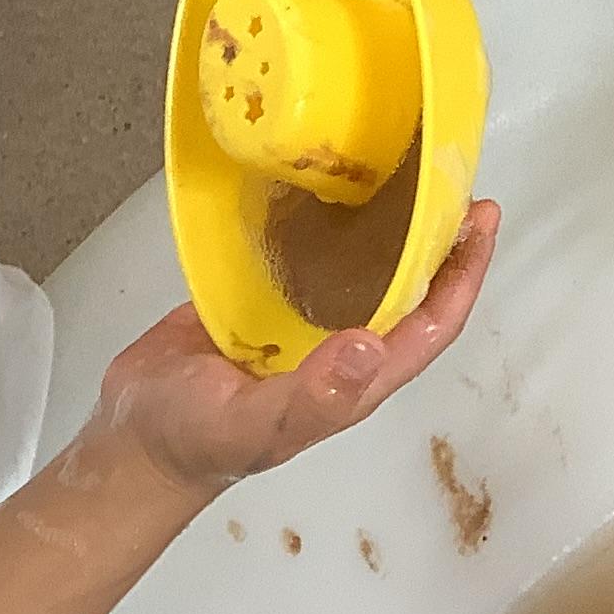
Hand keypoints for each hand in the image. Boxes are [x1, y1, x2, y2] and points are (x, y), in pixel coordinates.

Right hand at [92, 201, 498, 495]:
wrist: (131, 440)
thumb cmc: (196, 442)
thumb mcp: (255, 426)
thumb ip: (312, 396)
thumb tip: (369, 347)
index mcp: (356, 379)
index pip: (431, 324)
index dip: (463, 276)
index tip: (483, 220)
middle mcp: (340, 346)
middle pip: (409, 289)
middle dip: (439, 241)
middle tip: (456, 178)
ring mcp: (302, 324)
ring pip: (363, 270)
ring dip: (391, 229)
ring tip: (404, 171)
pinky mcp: (262, 300)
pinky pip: (307, 259)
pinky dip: (325, 226)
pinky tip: (327, 184)